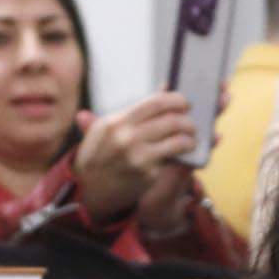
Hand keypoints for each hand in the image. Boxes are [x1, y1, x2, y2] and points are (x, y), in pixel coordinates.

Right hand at [71, 93, 203, 227]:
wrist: (88, 191)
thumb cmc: (99, 156)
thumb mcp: (105, 128)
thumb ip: (134, 110)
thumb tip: (164, 87)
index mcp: (117, 122)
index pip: (156, 102)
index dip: (176, 100)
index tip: (184, 103)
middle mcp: (128, 138)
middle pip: (171, 121)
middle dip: (187, 121)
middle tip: (191, 124)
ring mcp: (139, 157)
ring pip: (178, 141)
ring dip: (190, 139)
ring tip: (190, 140)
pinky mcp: (148, 175)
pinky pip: (172, 160)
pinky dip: (180, 157)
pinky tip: (181, 156)